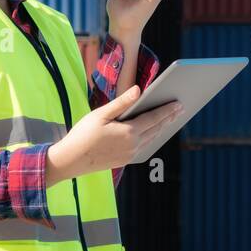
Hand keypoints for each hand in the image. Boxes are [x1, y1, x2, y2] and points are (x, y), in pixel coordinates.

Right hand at [45, 85, 181, 183]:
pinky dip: (151, 138)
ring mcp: (130, 155)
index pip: (154, 118)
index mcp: (129, 132)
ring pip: (151, 139)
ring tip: (169, 120)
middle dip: (168, 118)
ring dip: (162, 129)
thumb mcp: (101, 114)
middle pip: (156, 129)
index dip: (167, 110)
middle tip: (180, 109)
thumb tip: (138, 90)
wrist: (70, 160)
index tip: (179, 103)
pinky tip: (153, 134)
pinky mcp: (125, 160)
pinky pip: (143, 148)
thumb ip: (122, 103)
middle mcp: (133, 145)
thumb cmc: (83, 134)